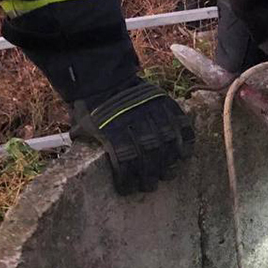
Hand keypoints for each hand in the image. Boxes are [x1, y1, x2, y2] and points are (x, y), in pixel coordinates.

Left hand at [71, 79, 194, 194]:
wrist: (103, 77)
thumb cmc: (90, 107)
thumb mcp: (82, 129)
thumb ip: (91, 149)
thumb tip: (84, 168)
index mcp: (114, 133)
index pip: (126, 164)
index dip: (128, 181)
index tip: (128, 190)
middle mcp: (136, 125)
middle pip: (149, 157)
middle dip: (151, 176)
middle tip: (150, 186)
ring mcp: (153, 113)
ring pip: (167, 144)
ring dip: (169, 163)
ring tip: (168, 174)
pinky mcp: (165, 104)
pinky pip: (181, 125)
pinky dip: (185, 141)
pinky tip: (183, 154)